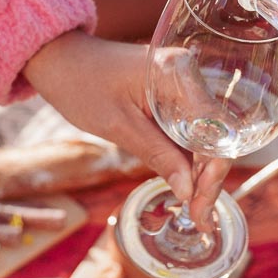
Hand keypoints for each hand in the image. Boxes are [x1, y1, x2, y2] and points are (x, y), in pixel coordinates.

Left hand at [23, 32, 229, 226]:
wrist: (61, 59)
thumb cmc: (81, 84)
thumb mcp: (118, 126)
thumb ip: (157, 156)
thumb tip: (188, 192)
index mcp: (178, 75)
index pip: (214, 131)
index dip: (212, 173)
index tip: (200, 208)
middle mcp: (190, 76)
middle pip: (216, 136)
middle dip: (208, 179)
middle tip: (199, 218)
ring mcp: (185, 86)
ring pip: (207, 138)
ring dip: (201, 174)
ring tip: (195, 210)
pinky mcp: (176, 96)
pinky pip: (191, 132)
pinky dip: (189, 160)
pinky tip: (187, 186)